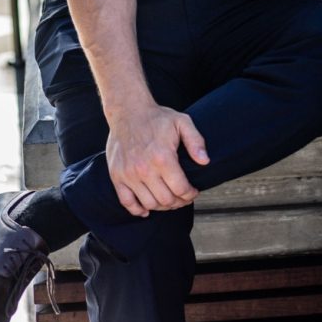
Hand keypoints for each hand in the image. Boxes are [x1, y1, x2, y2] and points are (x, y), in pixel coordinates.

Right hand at [106, 103, 209, 217]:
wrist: (128, 111)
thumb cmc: (157, 118)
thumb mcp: (182, 122)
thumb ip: (196, 141)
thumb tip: (205, 161)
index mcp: (163, 157)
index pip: (180, 189)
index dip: (190, 194)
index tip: (193, 191)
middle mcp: (144, 169)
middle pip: (166, 200)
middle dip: (179, 202)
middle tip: (183, 197)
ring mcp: (129, 174)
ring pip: (149, 204)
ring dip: (162, 207)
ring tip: (169, 199)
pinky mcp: (117, 176)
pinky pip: (127, 202)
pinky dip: (138, 210)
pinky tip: (146, 208)